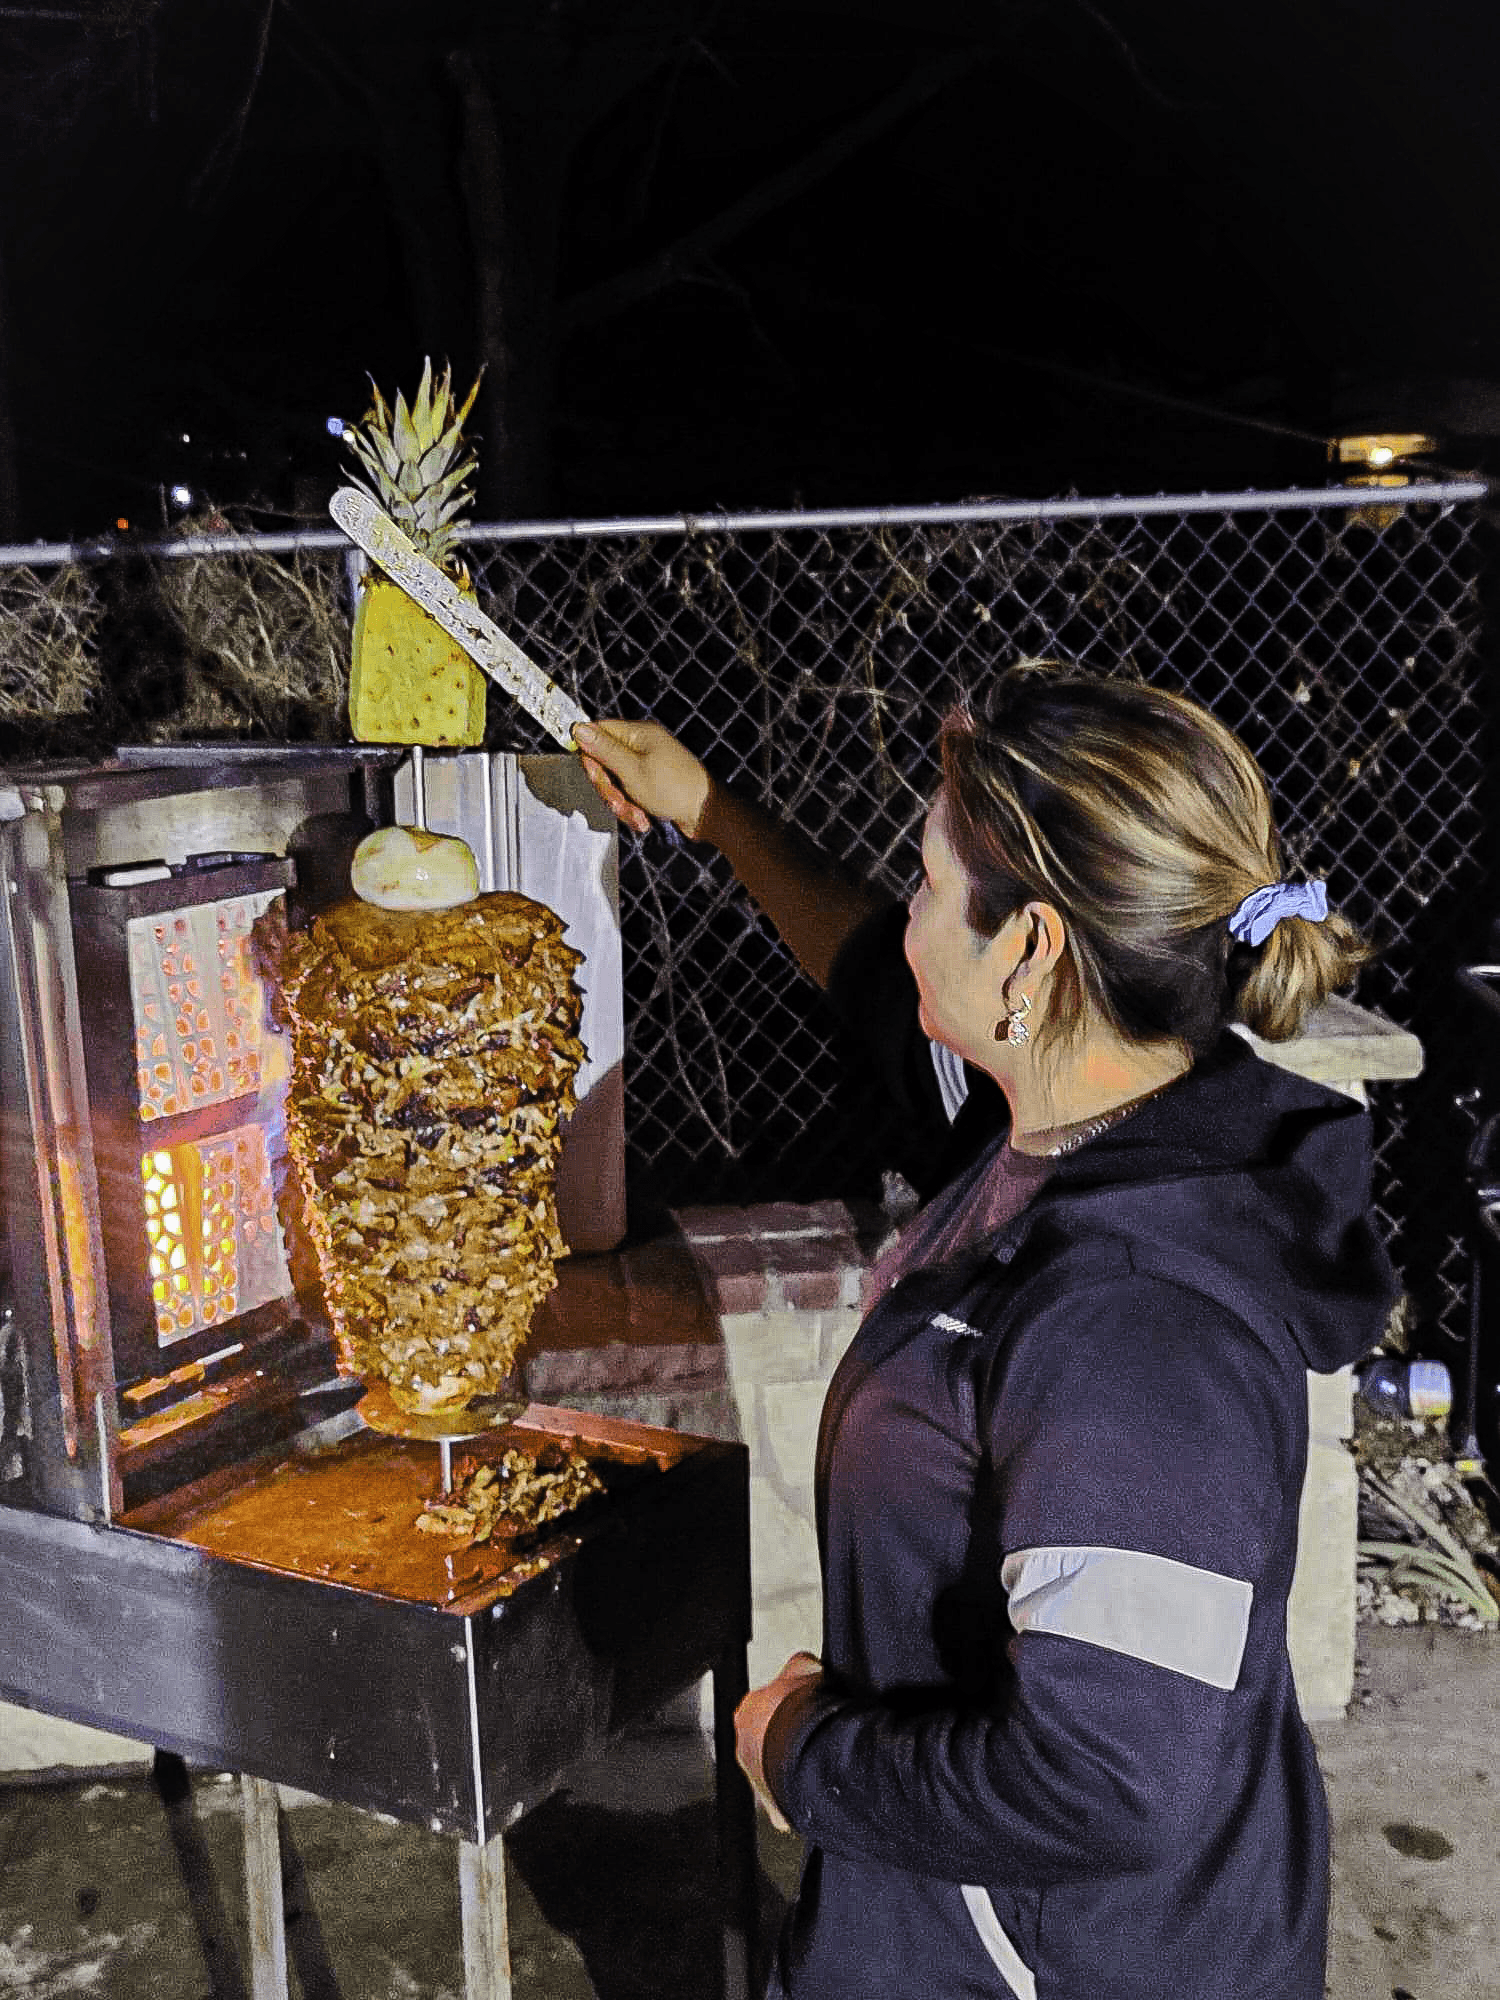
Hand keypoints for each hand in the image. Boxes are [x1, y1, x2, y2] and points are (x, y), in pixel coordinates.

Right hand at [572, 719, 712, 839]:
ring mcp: (647, 765)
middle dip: (608, 788)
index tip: (594, 775)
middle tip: (618, 800)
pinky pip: (629, 795)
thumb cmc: (676, 790)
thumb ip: (604, 750)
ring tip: (636, 814)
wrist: (705, 814)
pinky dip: (632, 809)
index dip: (590, 754)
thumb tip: (579, 729)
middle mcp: (642, 746)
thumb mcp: (632, 770)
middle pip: (604, 762)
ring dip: (621, 803)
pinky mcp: (650, 784)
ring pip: (615, 783)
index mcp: (639, 734)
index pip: (599, 732)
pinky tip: (643, 818)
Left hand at [734, 1651, 822, 1833]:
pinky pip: (786, 1804)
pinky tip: (813, 1789)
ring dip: (790, 1768)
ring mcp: (757, 1779)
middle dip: (785, 1740)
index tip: (802, 1708)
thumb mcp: (804, 1667)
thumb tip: (805, 1664)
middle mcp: (744, 1747)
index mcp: (747, 1713)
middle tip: (811, 1736)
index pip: (763, 1707)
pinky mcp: (773, 1806)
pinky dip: (798, 1799)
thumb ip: (799, 1665)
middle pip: (766, 1742)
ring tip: (815, 1761)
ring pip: (774, 1772)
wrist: (810, 1752)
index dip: (786, 1706)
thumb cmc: (803, 1712)